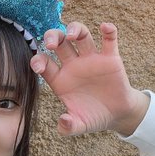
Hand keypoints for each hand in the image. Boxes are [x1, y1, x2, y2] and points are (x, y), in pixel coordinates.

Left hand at [30, 22, 149, 135]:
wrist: (117, 116)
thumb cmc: (93, 117)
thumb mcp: (79, 126)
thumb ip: (68, 127)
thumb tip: (63, 121)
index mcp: (60, 79)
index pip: (44, 63)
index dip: (38, 60)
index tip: (37, 65)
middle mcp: (73, 65)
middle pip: (59, 42)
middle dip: (53, 37)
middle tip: (51, 43)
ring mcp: (91, 59)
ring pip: (81, 35)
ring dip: (75, 29)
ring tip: (73, 34)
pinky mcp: (110, 58)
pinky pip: (109, 39)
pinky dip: (109, 31)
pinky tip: (105, 28)